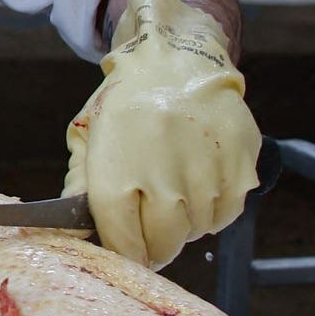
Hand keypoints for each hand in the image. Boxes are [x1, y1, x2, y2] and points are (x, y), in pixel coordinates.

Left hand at [63, 0, 260, 267]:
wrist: (175, 60)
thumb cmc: (125, 105)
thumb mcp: (88, 138)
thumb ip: (80, 188)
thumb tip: (74, 234)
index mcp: (117, 168)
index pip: (122, 240)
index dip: (126, 255)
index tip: (129, 254)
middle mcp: (163, 173)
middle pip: (164, 243)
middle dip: (157, 246)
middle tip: (153, 231)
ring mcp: (206, 170)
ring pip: (199, 230)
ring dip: (187, 224)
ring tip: (177, 191)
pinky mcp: (240, 163)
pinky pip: (228, 213)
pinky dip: (215, 210)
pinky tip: (201, 183)